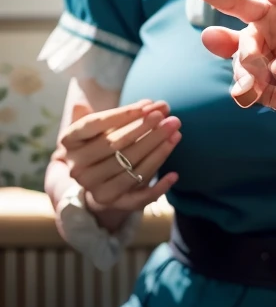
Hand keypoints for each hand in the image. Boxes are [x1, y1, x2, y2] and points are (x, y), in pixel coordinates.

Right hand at [56, 99, 180, 213]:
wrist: (95, 178)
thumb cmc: (100, 142)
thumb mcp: (99, 125)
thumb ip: (121, 114)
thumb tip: (148, 105)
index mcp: (69, 142)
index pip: (95, 123)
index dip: (123, 114)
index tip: (149, 105)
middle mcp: (77, 167)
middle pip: (116, 145)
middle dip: (146, 129)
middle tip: (169, 117)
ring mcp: (93, 187)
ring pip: (131, 167)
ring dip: (157, 150)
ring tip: (176, 133)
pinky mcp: (111, 202)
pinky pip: (138, 198)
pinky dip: (158, 187)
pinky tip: (174, 174)